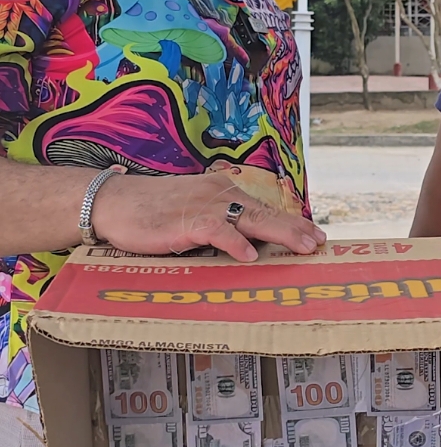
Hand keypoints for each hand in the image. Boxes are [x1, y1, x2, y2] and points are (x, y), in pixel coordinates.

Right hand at [92, 170, 324, 261]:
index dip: (292, 222)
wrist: (114, 201)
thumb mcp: (191, 212)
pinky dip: (234, 243)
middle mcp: (218, 194)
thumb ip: (218, 223)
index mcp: (222, 191)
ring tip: (303, 247)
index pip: (264, 208)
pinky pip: (217, 231)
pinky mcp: (186, 221)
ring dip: (280, 234)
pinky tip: (250, 255)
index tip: (316, 233)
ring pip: (250, 220)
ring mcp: (204, 206)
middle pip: (265, 213)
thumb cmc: (151, 210)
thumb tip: (244, 244)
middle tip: (320, 242)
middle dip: (296, 229)